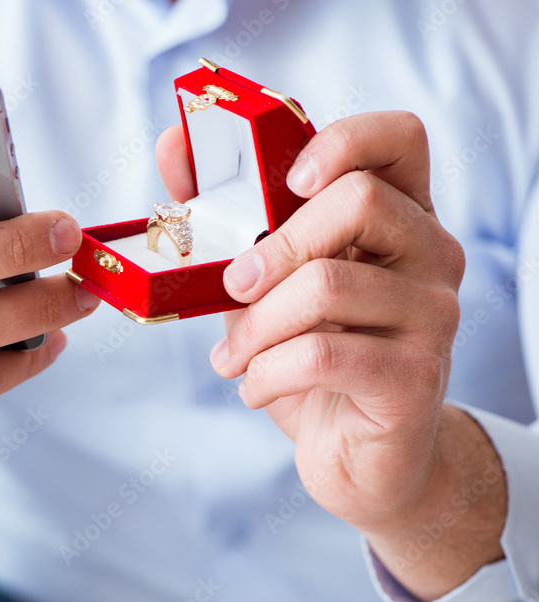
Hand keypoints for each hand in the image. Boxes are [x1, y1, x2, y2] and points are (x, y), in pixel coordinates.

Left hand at [157, 112, 505, 599]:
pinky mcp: (415, 377)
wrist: (358, 456)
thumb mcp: (261, 281)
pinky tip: (254, 388)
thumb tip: (174, 144)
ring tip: (232, 357)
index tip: (287, 179)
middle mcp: (430, 255)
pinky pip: (321, 355)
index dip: (344, 139)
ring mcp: (433, 315)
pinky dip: (265, 373)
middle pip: (359, 201)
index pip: (399, 138)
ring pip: (328, 284)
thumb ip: (225, 215)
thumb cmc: (310, 355)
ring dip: (255, 326)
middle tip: (231, 286)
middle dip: (273, 245)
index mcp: (397, 216)